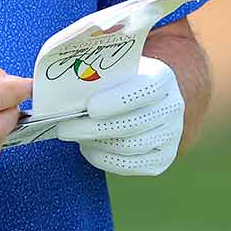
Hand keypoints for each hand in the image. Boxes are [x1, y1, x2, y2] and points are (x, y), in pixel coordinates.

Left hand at [56, 55, 184, 175]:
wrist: (145, 96)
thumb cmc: (119, 77)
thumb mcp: (112, 65)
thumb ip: (93, 68)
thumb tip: (56, 77)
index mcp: (162, 78)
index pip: (145, 90)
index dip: (117, 100)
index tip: (89, 107)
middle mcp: (173, 108)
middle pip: (133, 124)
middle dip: (93, 127)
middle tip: (64, 126)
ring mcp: (170, 136)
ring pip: (130, 147)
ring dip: (96, 142)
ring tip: (72, 134)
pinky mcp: (162, 158)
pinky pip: (131, 165)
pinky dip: (105, 159)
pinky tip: (88, 148)